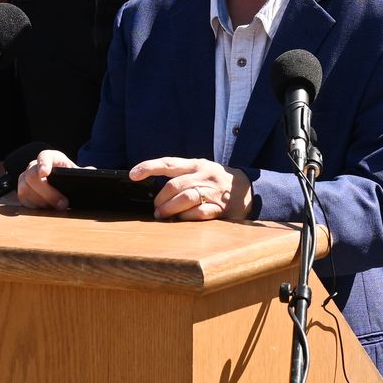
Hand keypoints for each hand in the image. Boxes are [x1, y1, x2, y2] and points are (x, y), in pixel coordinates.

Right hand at [16, 149, 79, 209]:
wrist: (61, 186)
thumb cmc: (69, 179)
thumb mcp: (77, 175)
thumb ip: (84, 172)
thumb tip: (91, 170)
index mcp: (51, 158)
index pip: (44, 156)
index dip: (43, 163)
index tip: (45, 173)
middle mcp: (34, 167)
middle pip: (32, 176)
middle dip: (48, 193)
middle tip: (63, 205)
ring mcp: (25, 179)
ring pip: (25, 189)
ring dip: (41, 201)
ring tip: (55, 209)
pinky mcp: (22, 193)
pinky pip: (23, 200)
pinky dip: (34, 207)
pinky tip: (46, 210)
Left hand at [132, 157, 253, 221]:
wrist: (249, 189)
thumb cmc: (218, 181)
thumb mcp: (202, 170)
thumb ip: (182, 176)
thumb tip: (156, 190)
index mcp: (197, 164)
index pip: (169, 163)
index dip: (149, 167)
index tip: (133, 174)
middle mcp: (204, 175)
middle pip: (175, 185)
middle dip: (160, 199)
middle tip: (155, 209)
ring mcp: (213, 191)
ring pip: (186, 198)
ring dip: (170, 209)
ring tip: (162, 216)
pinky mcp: (220, 207)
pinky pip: (199, 212)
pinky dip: (186, 217)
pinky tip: (181, 219)